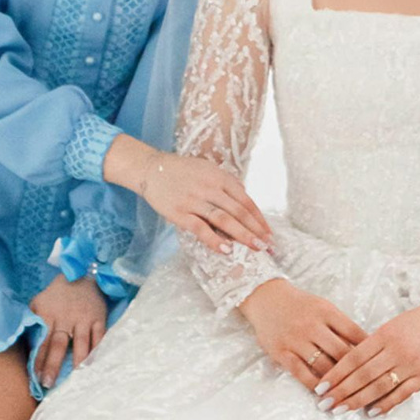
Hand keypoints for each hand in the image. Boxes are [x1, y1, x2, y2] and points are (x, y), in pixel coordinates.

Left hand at [27, 272, 108, 384]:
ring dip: (77, 362)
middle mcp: (66, 318)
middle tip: (49, 383)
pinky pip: (99, 338)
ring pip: (81, 343)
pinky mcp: (99, 318)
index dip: (38, 360)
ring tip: (74, 379)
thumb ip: (32, 321)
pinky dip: (97, 351)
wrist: (82, 274)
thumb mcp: (39, 303)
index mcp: (48, 314)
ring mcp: (84, 319)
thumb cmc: (57, 295)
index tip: (35, 377)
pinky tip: (95, 365)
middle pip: (58, 345)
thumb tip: (24, 345)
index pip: (42, 341)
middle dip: (53, 365)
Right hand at [104, 140, 273, 254]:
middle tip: (269, 245)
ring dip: (243, 235)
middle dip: (256, 230)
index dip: (259, 218)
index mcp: (219, 177)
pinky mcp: (179, 213)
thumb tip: (245, 196)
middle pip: (239, 211)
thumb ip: (227, 182)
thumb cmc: (182, 171)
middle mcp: (209, 188)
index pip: (246, 200)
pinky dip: (215, 240)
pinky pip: (200, 228)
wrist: (151, 169)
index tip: (269, 233)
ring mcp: (194, 200)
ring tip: (256, 248)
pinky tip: (227, 250)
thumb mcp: (208, 169)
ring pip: (224, 219)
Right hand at [239, 278, 366, 391]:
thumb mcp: (323, 307)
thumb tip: (364, 347)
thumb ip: (340, 325)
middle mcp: (313, 326)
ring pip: (323, 365)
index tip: (378, 364)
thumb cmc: (300, 305)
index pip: (355, 333)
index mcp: (327, 312)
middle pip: (342, 353)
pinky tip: (323, 393)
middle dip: (357, 371)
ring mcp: (296, 340)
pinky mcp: (281, 352)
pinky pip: (301, 373)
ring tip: (349, 394)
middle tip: (368, 385)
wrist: (266, 298)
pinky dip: (314, 384)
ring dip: (337, 382)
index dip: (369, 351)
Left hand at [317, 291, 419, 414]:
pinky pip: (402, 393)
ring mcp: (412, 364)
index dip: (336, 374)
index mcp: (385, 335)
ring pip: (379, 386)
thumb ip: (372, 344)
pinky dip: (386, 404)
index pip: (354, 358)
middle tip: (325, 404)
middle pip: (363, 375)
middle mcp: (397, 350)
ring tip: (341, 410)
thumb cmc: (417, 322)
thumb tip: (347, 366)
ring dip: (358, 400)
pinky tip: (371, 412)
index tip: (321, 387)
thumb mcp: (391, 326)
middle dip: (341, 391)